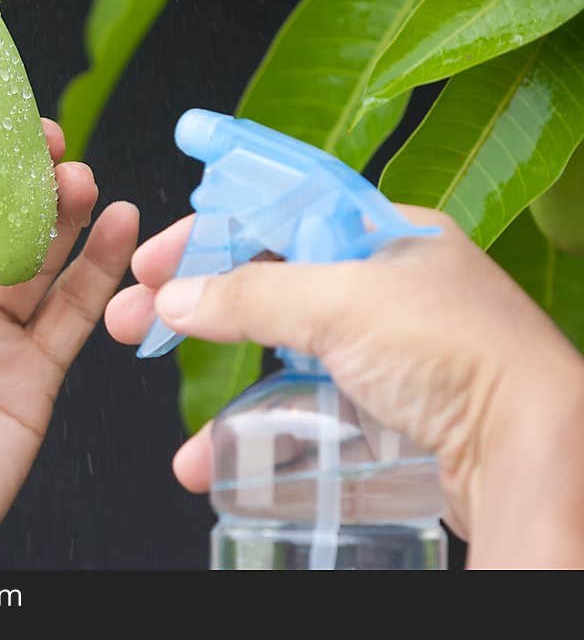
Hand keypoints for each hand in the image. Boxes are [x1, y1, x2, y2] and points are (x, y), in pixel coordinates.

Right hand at [106, 206, 583, 566]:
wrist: (530, 454)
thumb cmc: (461, 357)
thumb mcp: (344, 305)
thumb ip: (252, 295)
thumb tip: (177, 296)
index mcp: (382, 233)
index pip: (277, 210)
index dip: (210, 229)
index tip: (155, 255)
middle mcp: (382, 285)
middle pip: (267, 280)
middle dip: (195, 300)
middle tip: (136, 318)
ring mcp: (380, 349)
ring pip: (276, 350)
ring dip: (214, 373)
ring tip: (159, 382)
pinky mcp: (379, 406)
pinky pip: (300, 405)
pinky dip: (253, 427)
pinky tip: (211, 455)